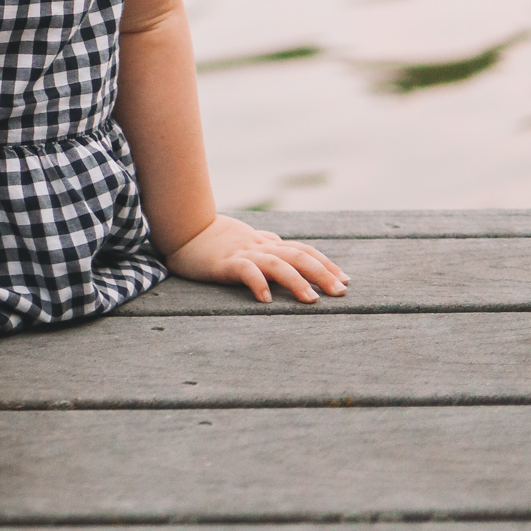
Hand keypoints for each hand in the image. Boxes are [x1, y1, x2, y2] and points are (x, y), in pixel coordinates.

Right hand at [162, 215, 347, 304]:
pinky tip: (267, 300)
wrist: (184, 230)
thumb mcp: (244, 239)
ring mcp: (244, 254)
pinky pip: (245, 271)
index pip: (303, 251)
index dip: (326, 263)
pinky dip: (258, 284)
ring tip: (311, 300)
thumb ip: (263, 241)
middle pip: (299, 256)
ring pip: (278, 264)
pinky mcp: (225, 263)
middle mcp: (261, 247)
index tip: (345, 279)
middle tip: (341, 291)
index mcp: (267, 244)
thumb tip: (278, 241)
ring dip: (297, 281)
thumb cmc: (214, 238)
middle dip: (323, 273)